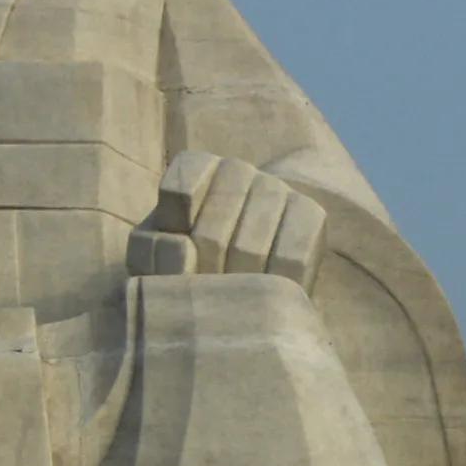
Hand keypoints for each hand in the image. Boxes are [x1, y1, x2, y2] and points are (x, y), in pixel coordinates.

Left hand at [129, 150, 324, 286]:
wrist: (238, 293)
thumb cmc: (187, 272)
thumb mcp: (154, 263)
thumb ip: (155, 253)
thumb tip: (186, 248)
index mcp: (192, 169)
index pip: (178, 195)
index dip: (174, 241)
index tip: (178, 264)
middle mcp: (235, 170)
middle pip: (212, 235)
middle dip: (205, 277)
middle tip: (209, 293)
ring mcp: (276, 189)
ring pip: (249, 250)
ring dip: (236, 287)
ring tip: (234, 295)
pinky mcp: (311, 216)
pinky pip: (290, 260)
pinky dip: (271, 286)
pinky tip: (264, 290)